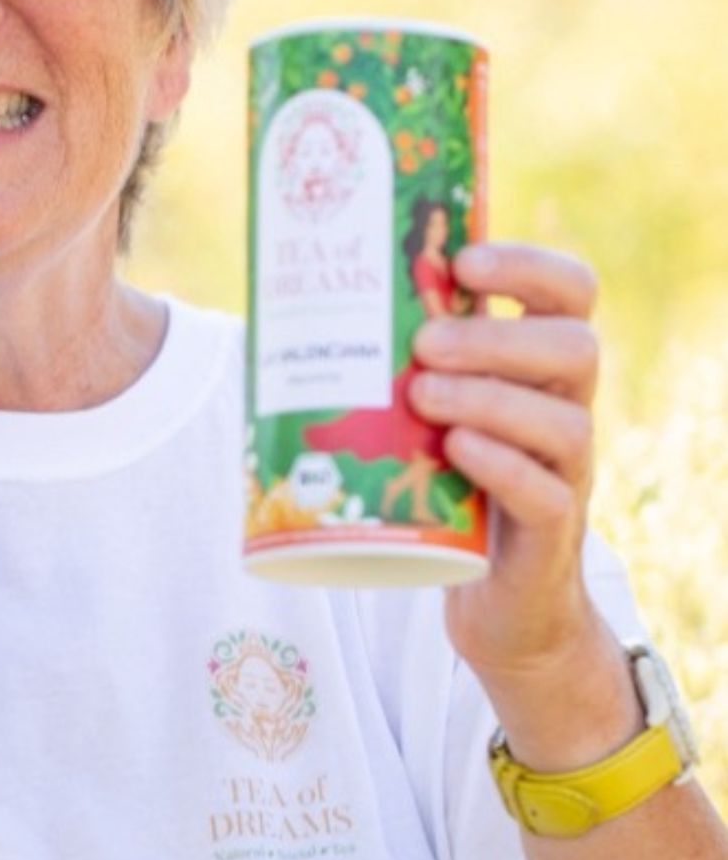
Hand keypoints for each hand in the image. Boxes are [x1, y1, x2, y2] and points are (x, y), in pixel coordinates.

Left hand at [408, 242, 604, 685]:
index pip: (570, 292)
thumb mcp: (426, 411)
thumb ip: (393, 359)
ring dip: (490, 398)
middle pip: (576, 349)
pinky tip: (456, 450)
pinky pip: (547, 495)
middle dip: (497, 338)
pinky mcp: (552, 533)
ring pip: (564, 423)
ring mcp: (566, 473)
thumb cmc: (446, 483)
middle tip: (424, 344)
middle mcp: (566, 409)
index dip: (529, 265)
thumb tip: (282, 298)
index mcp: (539, 364)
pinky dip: (500, 466)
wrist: (492, 597)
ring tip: (422, 397)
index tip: (463, 261)